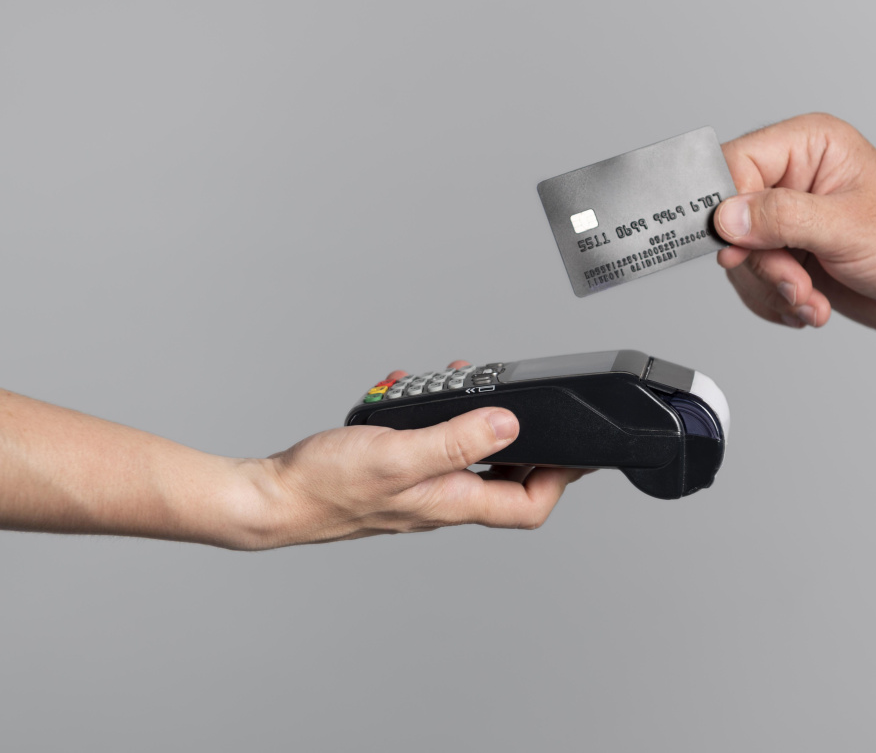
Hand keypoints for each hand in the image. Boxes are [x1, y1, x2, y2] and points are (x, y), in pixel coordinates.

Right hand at [232, 361, 587, 548]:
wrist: (274, 498)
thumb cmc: (327, 485)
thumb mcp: (401, 454)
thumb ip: (457, 439)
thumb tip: (510, 424)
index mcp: (454, 501)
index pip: (528, 506)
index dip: (561, 481)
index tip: (577, 452)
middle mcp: (444, 501)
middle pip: (509, 485)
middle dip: (530, 447)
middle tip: (540, 416)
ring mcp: (423, 491)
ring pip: (474, 463)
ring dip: (485, 428)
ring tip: (480, 394)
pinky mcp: (401, 477)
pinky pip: (441, 451)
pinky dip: (446, 424)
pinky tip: (430, 400)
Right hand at [714, 113, 875, 334]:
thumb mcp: (846, 228)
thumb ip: (781, 218)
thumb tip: (727, 217)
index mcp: (807, 146)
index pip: (736, 164)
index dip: (728, 210)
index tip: (739, 249)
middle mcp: (793, 178)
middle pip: (731, 219)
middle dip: (761, 263)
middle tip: (796, 282)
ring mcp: (790, 218)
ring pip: (740, 256)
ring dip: (772, 289)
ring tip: (810, 298)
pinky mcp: (791, 254)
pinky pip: (753, 281)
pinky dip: (777, 302)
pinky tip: (811, 304)